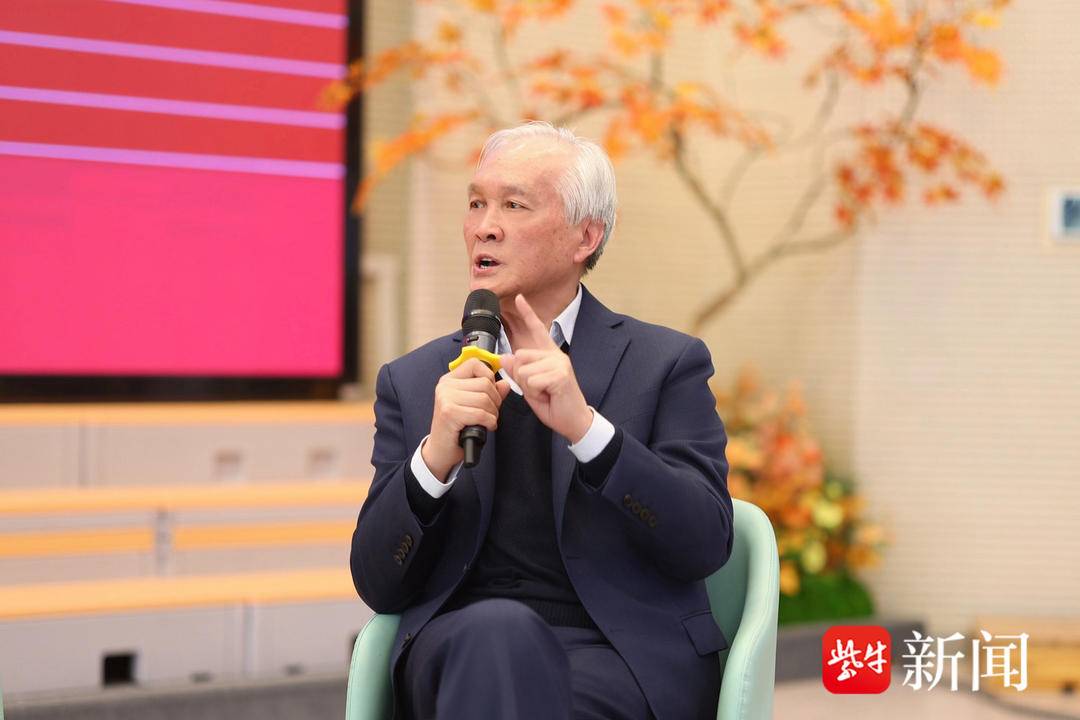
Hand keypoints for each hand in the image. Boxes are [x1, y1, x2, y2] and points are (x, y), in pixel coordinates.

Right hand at [423, 357, 510, 480]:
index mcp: (450, 379)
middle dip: (495, 400)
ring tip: (487, 421)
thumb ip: (491, 392)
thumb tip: (505, 383)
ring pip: (485, 398)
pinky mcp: (449, 412)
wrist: (441, 451)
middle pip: (485, 383)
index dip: (490, 377)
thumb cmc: (458, 428)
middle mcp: (445, 385)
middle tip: (490, 413)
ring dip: (493, 413)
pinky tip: (486, 427)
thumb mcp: (474, 406)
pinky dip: (489, 422)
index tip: (491, 392)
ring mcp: (445, 398)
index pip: (476, 364)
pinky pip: (481, 413)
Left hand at [500, 293, 592, 442]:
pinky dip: (536, 393)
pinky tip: (549, 395)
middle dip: (521, 378)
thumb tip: (504, 357)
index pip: (537, 330)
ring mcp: (559, 363)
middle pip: (519, 357)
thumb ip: (518, 372)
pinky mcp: (560, 375)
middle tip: (539, 389)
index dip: (527, 313)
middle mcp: (555, 355)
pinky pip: (532, 381)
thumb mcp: (530, 387)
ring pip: (524, 371)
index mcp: (549, 355)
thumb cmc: (554, 403)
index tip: (518, 298)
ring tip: (545, 393)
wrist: (573, 421)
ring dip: (529, 387)